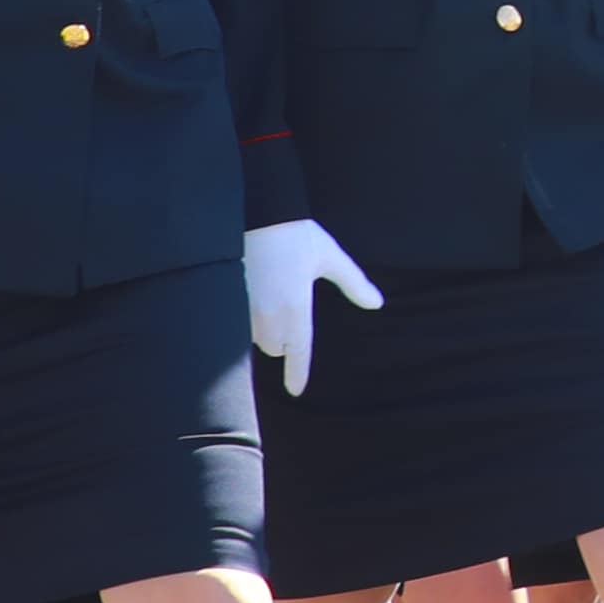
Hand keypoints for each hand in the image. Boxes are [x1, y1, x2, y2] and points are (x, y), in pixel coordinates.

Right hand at [239, 219, 381, 399]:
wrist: (259, 212)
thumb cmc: (298, 235)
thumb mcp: (331, 258)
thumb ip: (354, 284)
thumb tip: (377, 303)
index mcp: (298, 307)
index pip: (298, 352)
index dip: (297, 373)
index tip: (295, 390)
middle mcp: (271, 315)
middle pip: (276, 346)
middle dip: (281, 336)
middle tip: (285, 302)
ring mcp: (245, 310)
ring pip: (255, 336)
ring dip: (262, 327)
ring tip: (268, 293)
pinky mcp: (226, 301)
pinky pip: (236, 324)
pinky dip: (244, 317)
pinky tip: (251, 294)